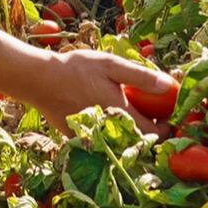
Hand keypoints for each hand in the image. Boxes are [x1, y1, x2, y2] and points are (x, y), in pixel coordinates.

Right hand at [29, 49, 174, 139]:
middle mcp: (111, 133)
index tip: (162, 112)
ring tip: (121, 111)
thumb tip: (170, 86)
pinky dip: (106, 132)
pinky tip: (98, 114)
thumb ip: (140, 77)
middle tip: (143, 110)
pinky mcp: (80, 139)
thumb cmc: (75, 70)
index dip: (164, 124)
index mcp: (123, 114)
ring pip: (120, 142)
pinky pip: (101, 141)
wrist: (38, 80)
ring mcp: (95, 138)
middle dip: (146, 128)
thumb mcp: (110, 65)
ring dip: (127, 132)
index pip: (155, 132)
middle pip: (139, 140)